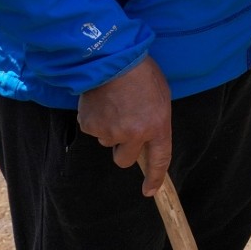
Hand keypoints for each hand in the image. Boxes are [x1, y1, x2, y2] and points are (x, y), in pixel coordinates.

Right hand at [79, 56, 172, 195]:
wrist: (112, 58)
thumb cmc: (141, 73)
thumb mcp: (160, 97)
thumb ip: (154, 121)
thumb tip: (145, 138)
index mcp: (157, 126)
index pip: (159, 160)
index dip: (155, 178)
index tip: (149, 191)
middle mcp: (134, 134)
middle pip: (125, 160)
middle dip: (124, 149)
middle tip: (124, 126)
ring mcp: (110, 131)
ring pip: (108, 142)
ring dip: (110, 129)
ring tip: (115, 104)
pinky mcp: (90, 126)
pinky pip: (93, 130)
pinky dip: (96, 119)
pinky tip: (102, 101)